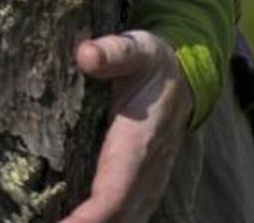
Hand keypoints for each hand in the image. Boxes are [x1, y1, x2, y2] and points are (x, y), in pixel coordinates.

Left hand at [58, 30, 192, 222]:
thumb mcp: (135, 48)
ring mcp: (145, 184)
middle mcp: (144, 173)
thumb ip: (113, 51)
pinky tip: (69, 222)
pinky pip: (124, 216)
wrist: (184, 77)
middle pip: (117, 218)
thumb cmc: (151, 62)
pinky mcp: (140, 187)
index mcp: (137, 145)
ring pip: (124, 220)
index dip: (90, 217)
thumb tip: (85, 54)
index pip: (114, 193)